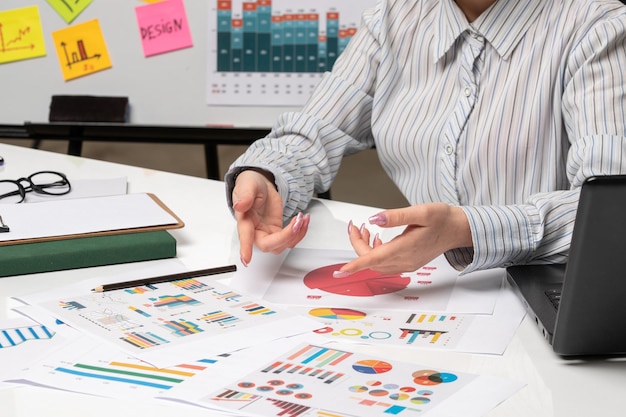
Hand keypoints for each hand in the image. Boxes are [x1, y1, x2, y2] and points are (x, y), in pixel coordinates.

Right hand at [231, 169, 309, 265]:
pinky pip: (291, 238)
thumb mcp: (247, 185)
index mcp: (245, 221)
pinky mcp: (278, 231)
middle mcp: (256, 231)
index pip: (245, 236)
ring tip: (303, 217)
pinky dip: (300, 231)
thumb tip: (240, 205)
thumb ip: (244, 195)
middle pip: (269, 245)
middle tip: (297, 222)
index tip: (246, 259)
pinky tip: (304, 220)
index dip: (245, 248)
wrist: (261, 185)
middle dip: (286, 236)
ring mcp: (268, 233)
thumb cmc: (251, 186)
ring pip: (282, 245)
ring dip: (296, 234)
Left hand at [334, 203, 471, 275]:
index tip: (340, 271)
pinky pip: (385, 264)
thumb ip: (396, 216)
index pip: (374, 259)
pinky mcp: (408, 263)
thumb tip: (375, 219)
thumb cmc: (442, 219)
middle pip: (371, 260)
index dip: (355, 265)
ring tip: (365, 230)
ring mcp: (407, 264)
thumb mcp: (420, 211)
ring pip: (377, 263)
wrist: (458, 229)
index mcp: (405, 248)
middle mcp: (405, 260)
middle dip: (358, 245)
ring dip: (366, 249)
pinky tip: (377, 239)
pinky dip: (376, 253)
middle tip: (355, 226)